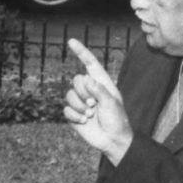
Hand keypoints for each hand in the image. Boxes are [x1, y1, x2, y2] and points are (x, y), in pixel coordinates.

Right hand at [64, 39, 132, 163]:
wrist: (112, 141)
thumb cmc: (117, 120)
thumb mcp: (112, 103)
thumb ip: (99, 90)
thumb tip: (85, 78)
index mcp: (102, 83)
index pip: (90, 64)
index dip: (81, 52)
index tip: (71, 41)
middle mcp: (90, 90)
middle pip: (76, 80)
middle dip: (83, 93)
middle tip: (94, 105)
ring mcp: (81, 102)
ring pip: (69, 95)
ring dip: (79, 107)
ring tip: (90, 115)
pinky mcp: (74, 114)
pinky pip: (66, 109)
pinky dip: (74, 116)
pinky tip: (84, 122)